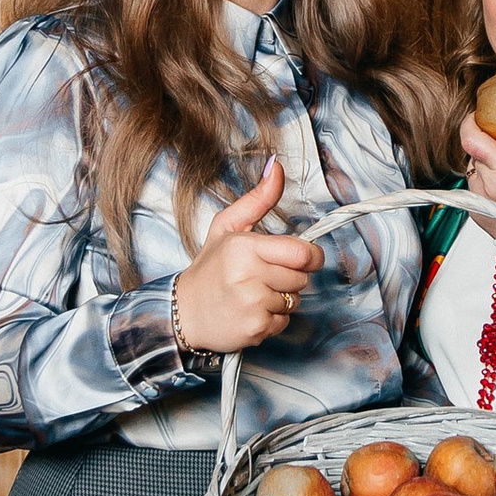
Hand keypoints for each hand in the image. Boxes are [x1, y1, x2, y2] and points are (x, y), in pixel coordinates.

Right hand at [174, 159, 320, 353]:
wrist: (185, 311)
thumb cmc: (210, 268)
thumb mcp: (228, 227)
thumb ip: (258, 199)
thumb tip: (277, 167)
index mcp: (244, 247)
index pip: (302, 253)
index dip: (310, 257)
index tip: (301, 258)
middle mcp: (248, 276)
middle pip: (302, 278)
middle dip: (290, 277)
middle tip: (263, 276)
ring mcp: (252, 304)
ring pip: (295, 300)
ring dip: (282, 298)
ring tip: (254, 293)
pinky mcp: (255, 328)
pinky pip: (285, 321)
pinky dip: (273, 318)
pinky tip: (251, 310)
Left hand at [459, 99, 495, 225]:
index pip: (471, 138)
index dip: (470, 122)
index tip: (479, 115)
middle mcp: (488, 185)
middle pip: (473, 150)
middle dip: (485, 140)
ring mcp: (479, 200)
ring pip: (473, 168)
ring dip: (485, 161)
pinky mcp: (475, 212)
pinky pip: (475, 185)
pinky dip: (486, 180)